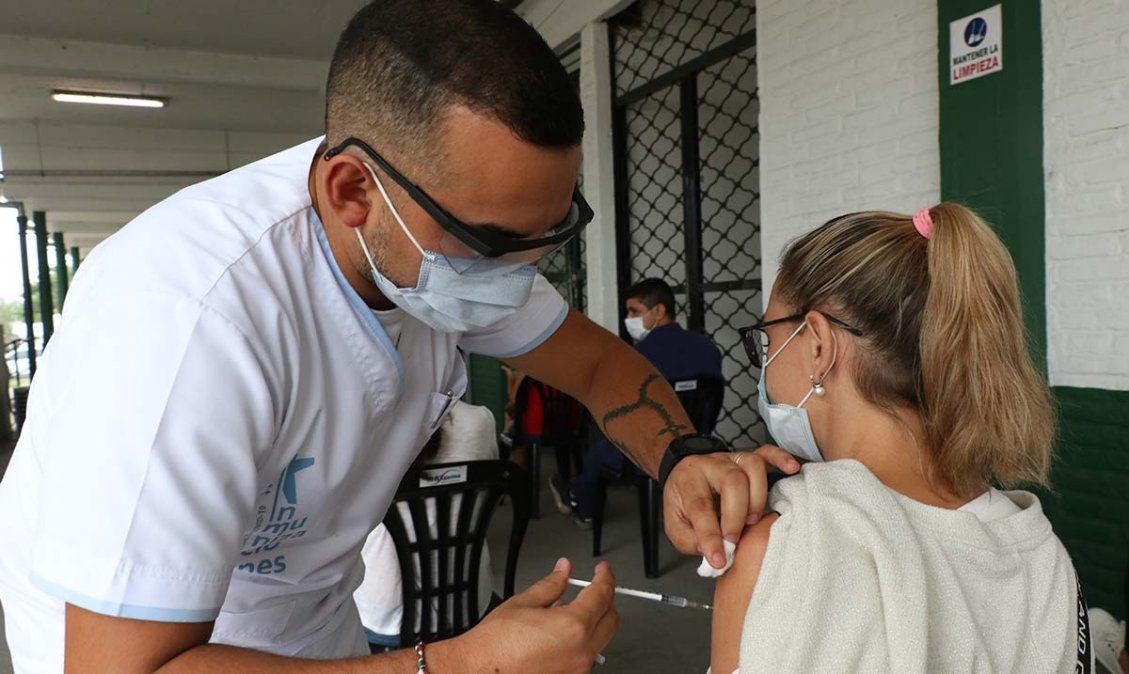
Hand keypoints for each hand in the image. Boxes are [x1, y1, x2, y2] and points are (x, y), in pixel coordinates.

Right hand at [443, 558, 618, 672]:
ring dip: (593, 622)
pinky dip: (581, 640)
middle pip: (611, 620)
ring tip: (570, 610)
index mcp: (573, 627)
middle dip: (606, 600)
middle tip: (594, 587)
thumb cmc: (494, 645)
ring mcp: (577, 669)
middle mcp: (581, 651)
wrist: (477, 670)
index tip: (603, 570)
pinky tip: (561, 633)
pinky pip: (585, 655)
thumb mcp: (524, 603)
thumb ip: (551, 584)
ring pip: (600, 639)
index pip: (602, 595)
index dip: (604, 577)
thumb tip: (563, 572)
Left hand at [663, 444, 799, 568]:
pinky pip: (767, 452)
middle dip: (736, 515)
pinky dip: (781, 458)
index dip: (711, 536)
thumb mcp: (676, 526)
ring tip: (752, 520)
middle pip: (733, 481)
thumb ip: (692, 540)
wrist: (685, 476)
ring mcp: (731, 459)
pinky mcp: (748, 458)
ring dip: (757, 497)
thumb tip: (717, 553)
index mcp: (689, 480)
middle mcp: (711, 465)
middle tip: (735, 539)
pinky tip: (792, 469)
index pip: (700, 507)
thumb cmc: (684, 504)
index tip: (719, 560)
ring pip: (752, 466)